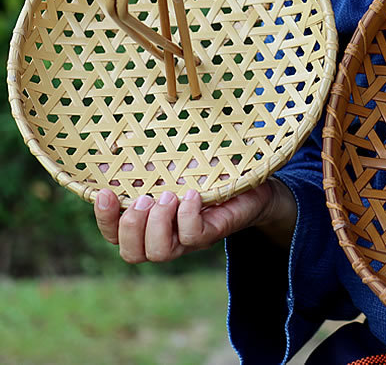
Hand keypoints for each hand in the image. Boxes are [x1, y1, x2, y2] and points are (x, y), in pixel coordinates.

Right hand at [93, 178, 296, 263]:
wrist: (252, 184)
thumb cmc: (207, 176)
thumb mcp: (169, 169)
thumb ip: (140, 170)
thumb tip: (106, 160)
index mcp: (149, 224)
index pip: (114, 235)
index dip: (105, 219)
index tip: (104, 192)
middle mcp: (166, 238)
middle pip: (132, 254)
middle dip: (132, 226)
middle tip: (146, 198)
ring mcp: (189, 240)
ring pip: (159, 253)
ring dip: (158, 224)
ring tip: (169, 196)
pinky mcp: (213, 233)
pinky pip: (192, 237)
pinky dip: (187, 216)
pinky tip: (193, 195)